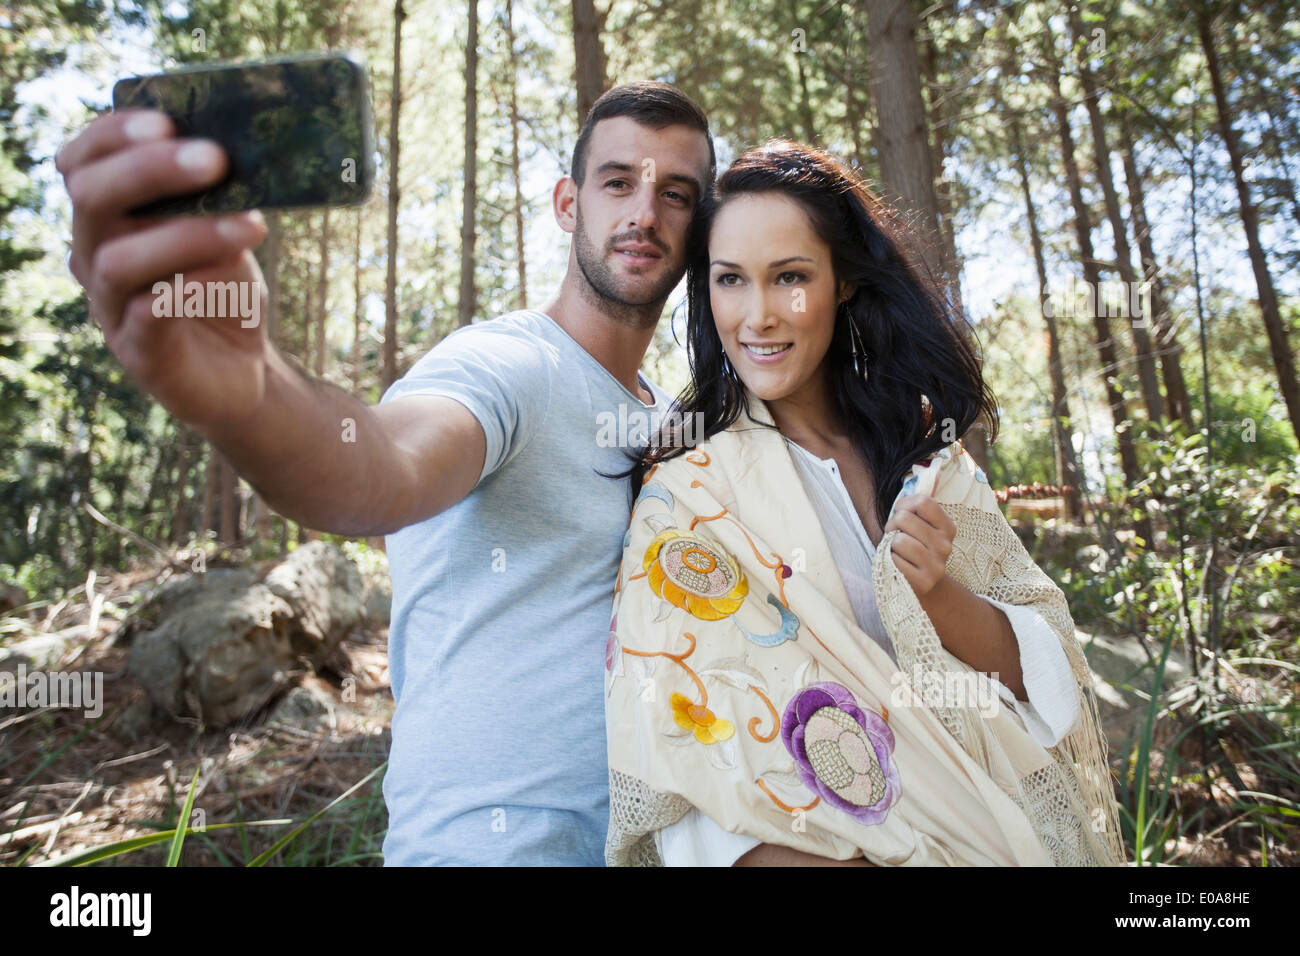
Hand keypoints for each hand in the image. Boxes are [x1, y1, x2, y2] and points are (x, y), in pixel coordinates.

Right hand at [57, 108, 270, 433]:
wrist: (243, 372)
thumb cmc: (224, 291)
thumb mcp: (223, 236)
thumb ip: (215, 201)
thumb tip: (233, 159)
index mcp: (108, 219)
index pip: (82, 163)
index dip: (113, 136)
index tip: (165, 121)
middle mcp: (94, 257)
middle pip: (90, 199)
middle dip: (150, 171)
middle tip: (215, 158)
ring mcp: (110, 307)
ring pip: (117, 260)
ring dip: (186, 234)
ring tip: (251, 226)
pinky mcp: (139, 354)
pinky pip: (147, 315)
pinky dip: (186, 290)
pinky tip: (227, 277)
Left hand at [883, 493, 955, 597]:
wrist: (925, 586)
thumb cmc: (915, 548)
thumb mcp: (921, 525)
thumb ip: (921, 503)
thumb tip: (935, 472)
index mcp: (948, 527)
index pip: (922, 501)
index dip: (904, 505)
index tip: (901, 514)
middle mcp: (945, 545)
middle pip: (904, 518)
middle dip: (892, 525)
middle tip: (895, 535)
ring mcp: (936, 564)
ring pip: (898, 540)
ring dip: (890, 544)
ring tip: (896, 550)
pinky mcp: (924, 581)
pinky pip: (894, 560)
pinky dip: (889, 560)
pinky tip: (898, 564)